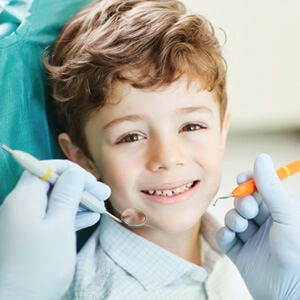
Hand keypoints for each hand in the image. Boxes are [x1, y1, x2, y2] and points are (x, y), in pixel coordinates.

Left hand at [0, 160, 109, 299]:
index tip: (91, 181)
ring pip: (54, 201)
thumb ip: (67, 194)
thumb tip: (74, 173)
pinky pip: (52, 217)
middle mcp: (21, 205)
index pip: (45, 169)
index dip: (70, 170)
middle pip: (52, 184)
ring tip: (100, 204)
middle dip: (78, 186)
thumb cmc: (40, 265)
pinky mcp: (31, 234)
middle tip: (103, 192)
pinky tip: (89, 217)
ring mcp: (25, 220)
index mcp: (24, 199)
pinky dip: (70, 215)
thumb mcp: (60, 225)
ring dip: (77, 201)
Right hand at [217, 154, 299, 299]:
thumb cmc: (297, 253)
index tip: (242, 179)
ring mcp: (252, 238)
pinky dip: (225, 237)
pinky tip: (232, 241)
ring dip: (233, 220)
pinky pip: (225, 238)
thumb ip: (271, 186)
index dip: (250, 181)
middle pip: (245, 202)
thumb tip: (261, 157)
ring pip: (233, 218)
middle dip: (242, 202)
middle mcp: (266, 223)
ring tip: (241, 228)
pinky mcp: (240, 253)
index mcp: (281, 211)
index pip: (262, 188)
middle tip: (248, 209)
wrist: (290, 294)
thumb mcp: (288, 215)